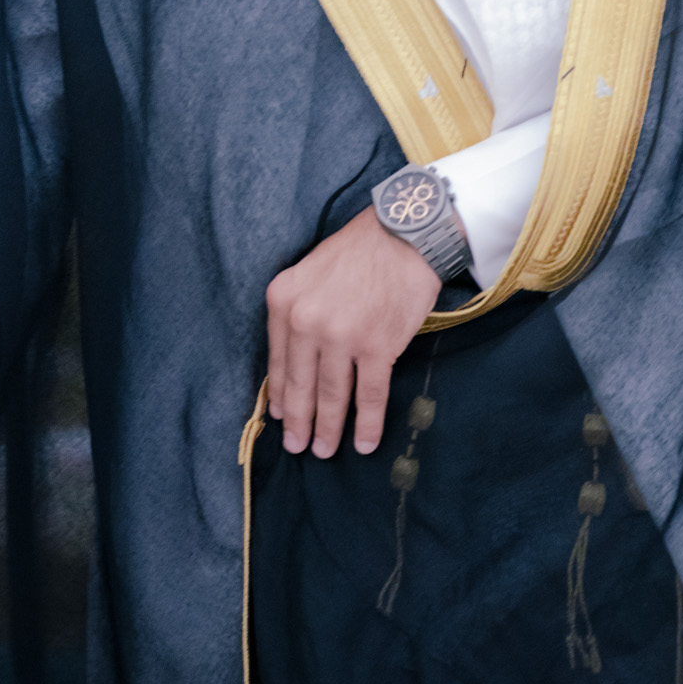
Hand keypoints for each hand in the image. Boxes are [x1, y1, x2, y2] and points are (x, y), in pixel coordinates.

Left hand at [266, 206, 440, 457]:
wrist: (405, 232)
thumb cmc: (358, 250)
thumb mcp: (310, 272)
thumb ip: (299, 312)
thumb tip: (297, 364)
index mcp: (284, 300)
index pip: (277, 361)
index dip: (281, 395)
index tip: (281, 417)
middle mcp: (306, 320)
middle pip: (301, 384)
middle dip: (300, 422)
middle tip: (298, 447)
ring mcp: (341, 335)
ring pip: (332, 396)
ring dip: (328, 429)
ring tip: (325, 451)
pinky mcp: (376, 346)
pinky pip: (370, 396)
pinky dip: (368, 424)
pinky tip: (366, 442)